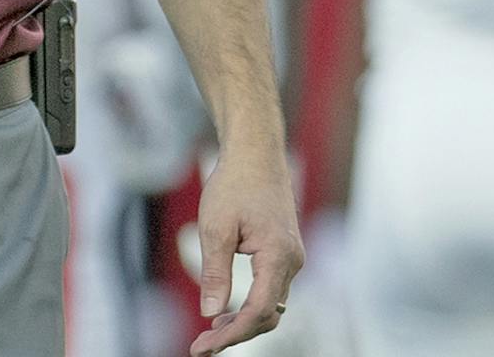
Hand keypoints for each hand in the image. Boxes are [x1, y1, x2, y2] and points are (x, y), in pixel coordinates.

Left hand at [188, 144, 302, 354]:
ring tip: (210, 334)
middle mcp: (292, 263)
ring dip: (243, 323)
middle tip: (202, 346)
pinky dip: (250, 306)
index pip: (258, 311)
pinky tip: (226, 312)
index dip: (232, 334)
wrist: (255, 156)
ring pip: (271, 306)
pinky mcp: (284, 255)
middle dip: (237, 335)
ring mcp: (291, 259)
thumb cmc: (234, 186)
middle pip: (268, 315)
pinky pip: (270, 291)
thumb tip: (211, 312)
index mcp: (278, 256)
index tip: (204, 348)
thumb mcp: (215, 227)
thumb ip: (216, 271)